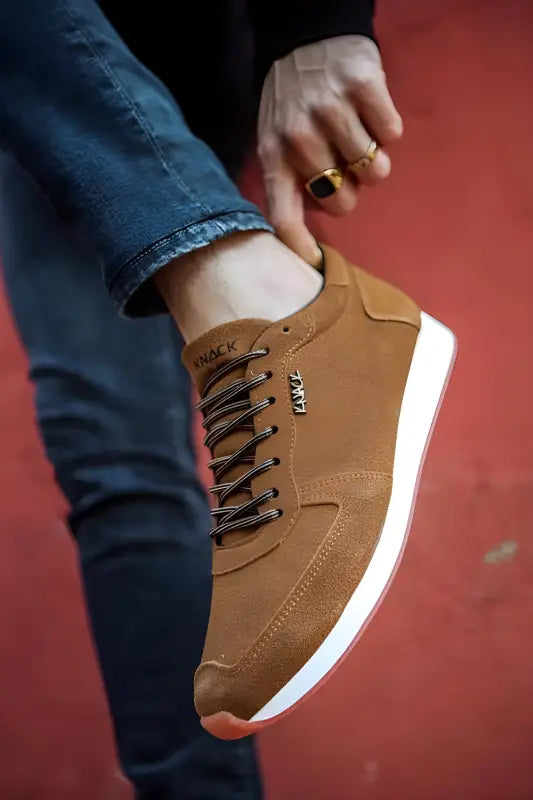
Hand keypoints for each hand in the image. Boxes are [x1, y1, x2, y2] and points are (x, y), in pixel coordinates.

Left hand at [257, 35, 402, 264]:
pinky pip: (392, 135)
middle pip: (343, 201)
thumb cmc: (292, 101)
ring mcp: (331, 111)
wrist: (307, 37)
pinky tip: (369, 112)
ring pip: (374, 171)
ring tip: (357, 136)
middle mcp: (299, 137)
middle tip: (344, 164)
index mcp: (274, 156)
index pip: (282, 214)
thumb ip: (287, 181)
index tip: (313, 268)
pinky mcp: (363, 87)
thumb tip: (302, 235)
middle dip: (351, 189)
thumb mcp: (274, 141)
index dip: (299, 246)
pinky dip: (388, 129)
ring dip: (373, 160)